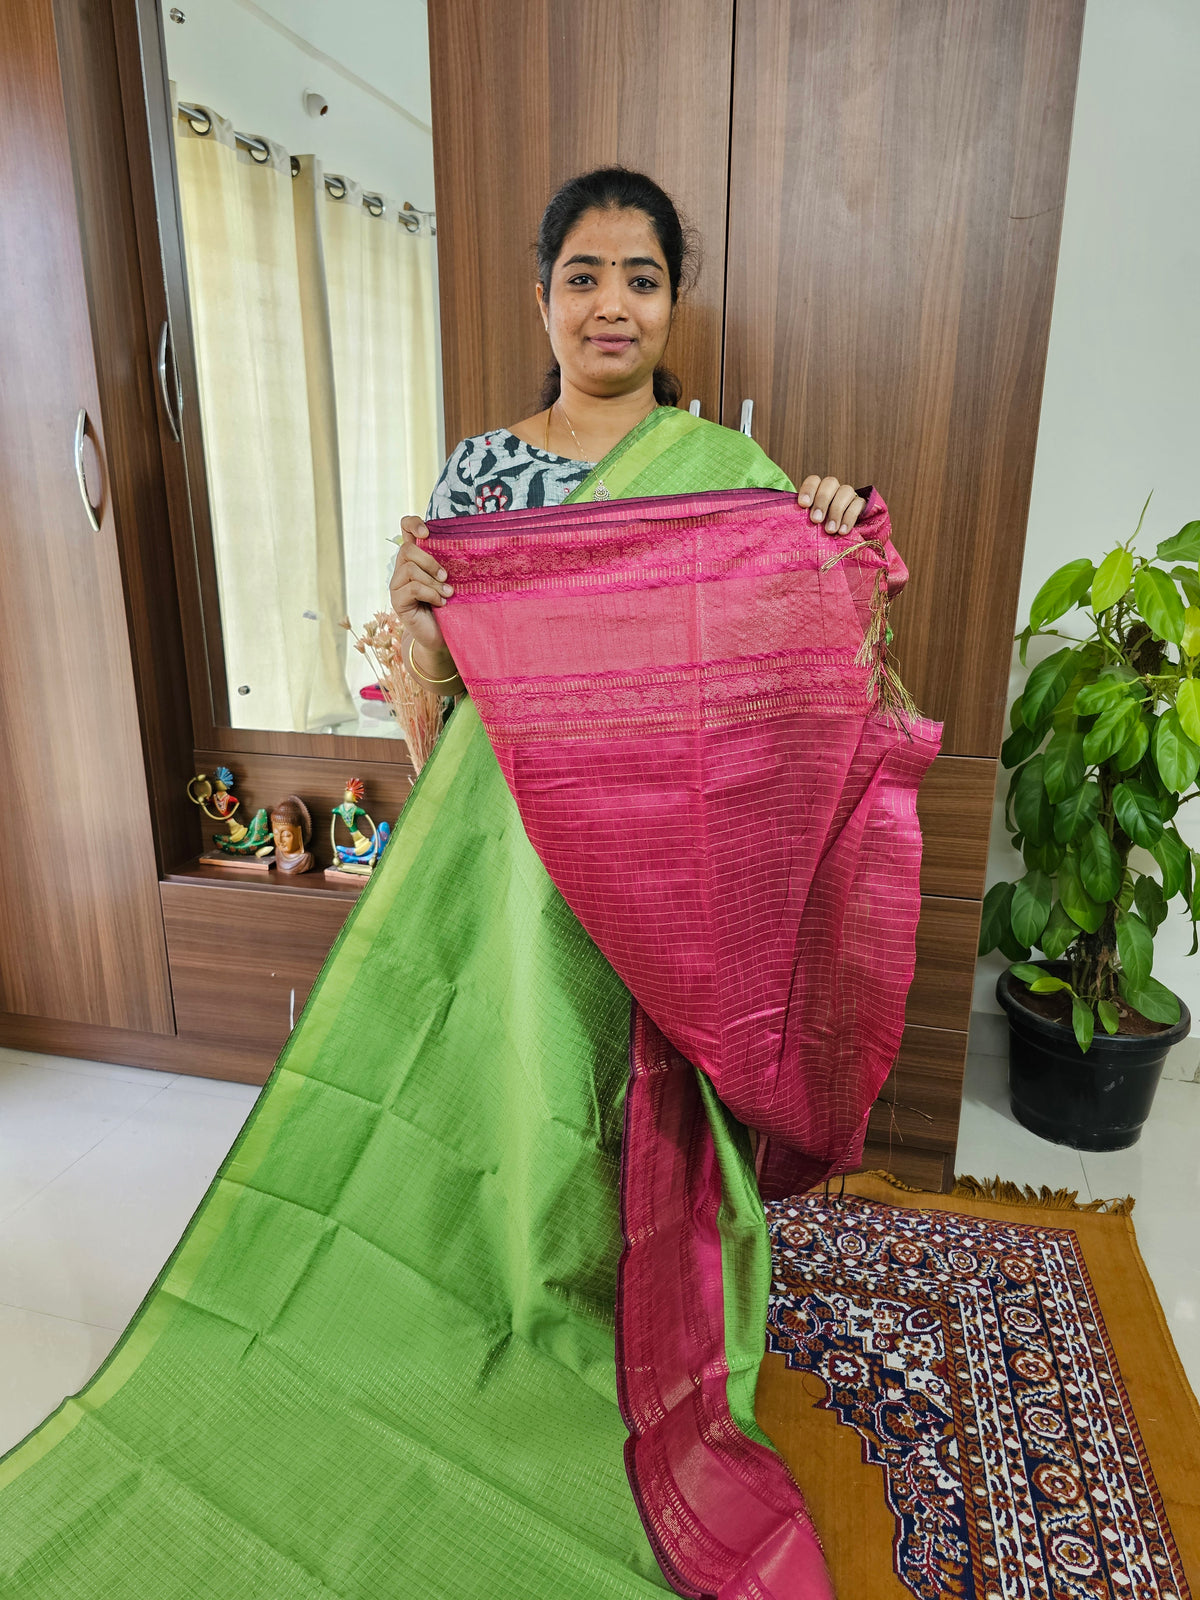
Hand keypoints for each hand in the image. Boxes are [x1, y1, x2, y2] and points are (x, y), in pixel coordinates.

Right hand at [389, 515, 459, 681]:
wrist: (442, 637)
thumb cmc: (450, 606)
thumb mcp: (452, 579)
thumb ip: (450, 562)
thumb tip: (468, 544)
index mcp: (416, 559)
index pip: (405, 529)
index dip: (412, 524)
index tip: (427, 532)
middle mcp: (402, 569)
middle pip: (406, 549)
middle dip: (429, 561)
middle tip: (446, 576)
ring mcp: (397, 586)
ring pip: (410, 569)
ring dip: (433, 581)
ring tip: (447, 594)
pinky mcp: (397, 602)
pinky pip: (412, 587)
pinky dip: (430, 593)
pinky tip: (441, 603)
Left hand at [797, 476, 865, 535]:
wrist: (839, 540)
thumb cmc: (817, 531)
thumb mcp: (807, 523)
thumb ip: (800, 518)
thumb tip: (788, 521)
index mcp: (818, 489)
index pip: (814, 481)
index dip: (808, 490)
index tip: (803, 505)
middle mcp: (834, 489)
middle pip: (830, 483)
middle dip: (822, 501)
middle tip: (816, 520)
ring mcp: (848, 495)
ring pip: (845, 491)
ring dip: (836, 511)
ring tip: (829, 530)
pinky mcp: (861, 504)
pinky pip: (858, 505)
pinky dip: (849, 518)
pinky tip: (842, 531)